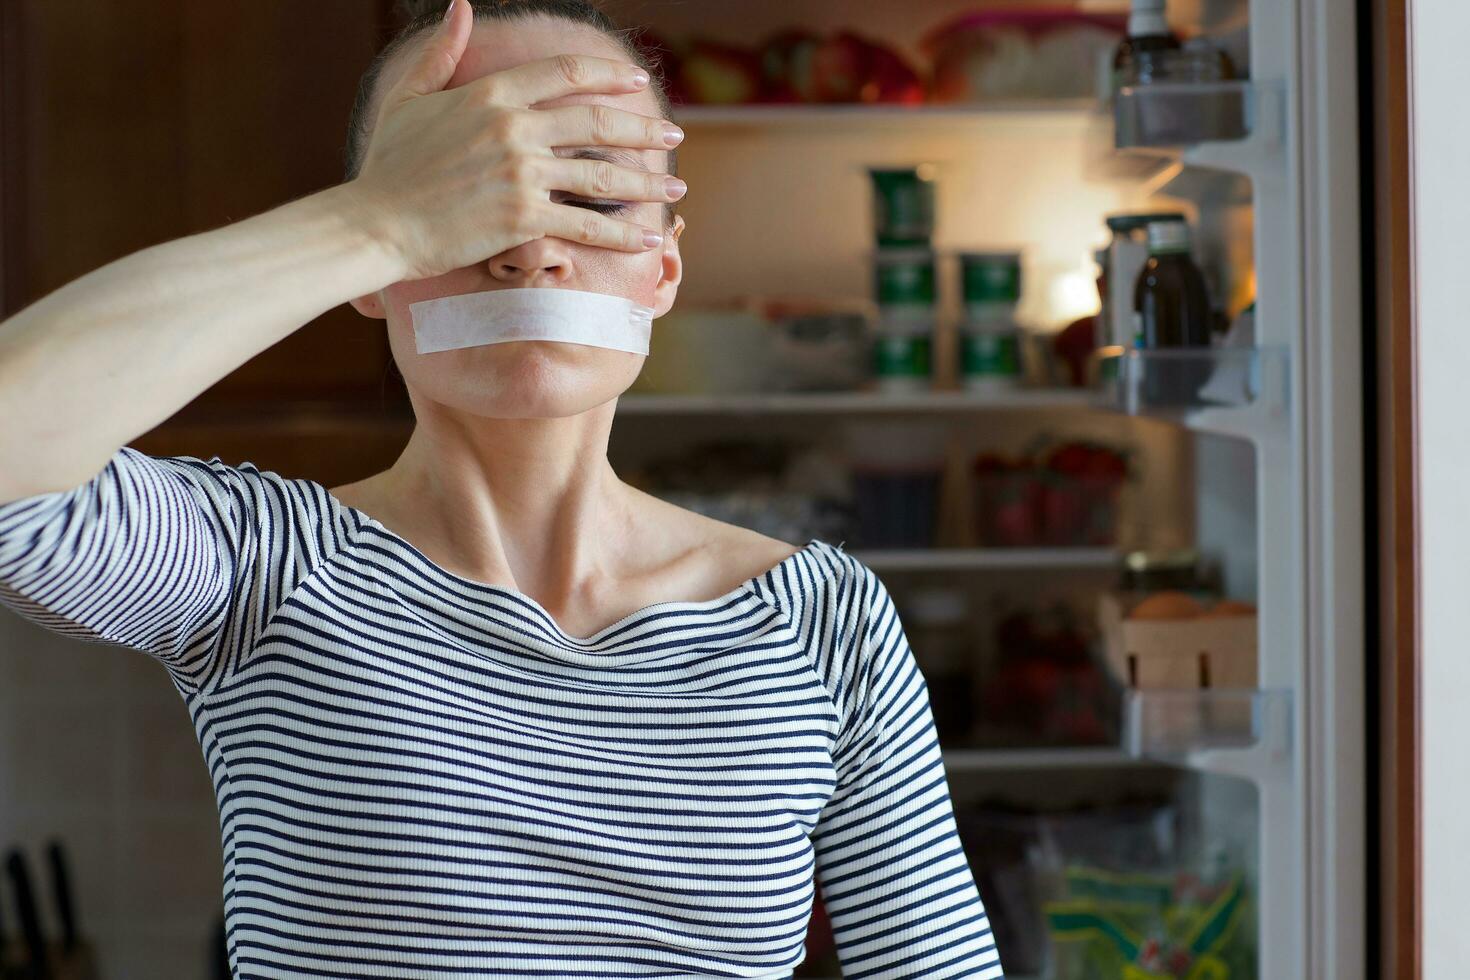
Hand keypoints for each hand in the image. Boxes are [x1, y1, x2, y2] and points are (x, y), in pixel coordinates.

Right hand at [342, 0, 684, 280]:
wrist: (375, 224)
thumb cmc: (388, 166)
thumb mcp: (411, 98)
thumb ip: (443, 53)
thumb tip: (461, 6)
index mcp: (491, 95)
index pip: (565, 74)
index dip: (608, 77)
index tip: (637, 85)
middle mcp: (513, 129)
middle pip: (597, 122)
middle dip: (643, 129)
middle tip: (675, 137)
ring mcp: (521, 175)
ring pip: (601, 175)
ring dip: (647, 182)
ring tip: (677, 187)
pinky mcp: (523, 220)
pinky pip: (587, 225)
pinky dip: (623, 233)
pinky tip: (649, 236)